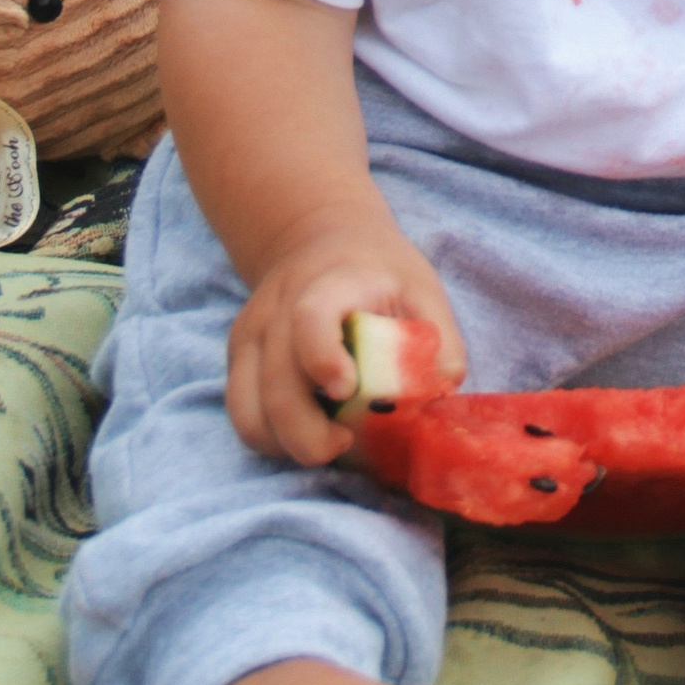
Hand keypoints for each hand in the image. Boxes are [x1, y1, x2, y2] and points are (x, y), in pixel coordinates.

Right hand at [226, 202, 464, 469]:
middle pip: (276, 385)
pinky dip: (272, 441)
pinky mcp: (239, 360)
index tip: (347, 389)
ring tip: (330, 444)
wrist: (321, 239)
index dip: (324, 358)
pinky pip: (243, 415)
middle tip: (345, 444)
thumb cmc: (380, 273)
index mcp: (329, 285)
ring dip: (288, 445)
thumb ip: (438, 335)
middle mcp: (278, 311)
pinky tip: (308, 436)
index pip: (310, 319)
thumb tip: (445, 385)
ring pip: (249, 411)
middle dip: (307, 434)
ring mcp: (251, 337)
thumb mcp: (420, 287)